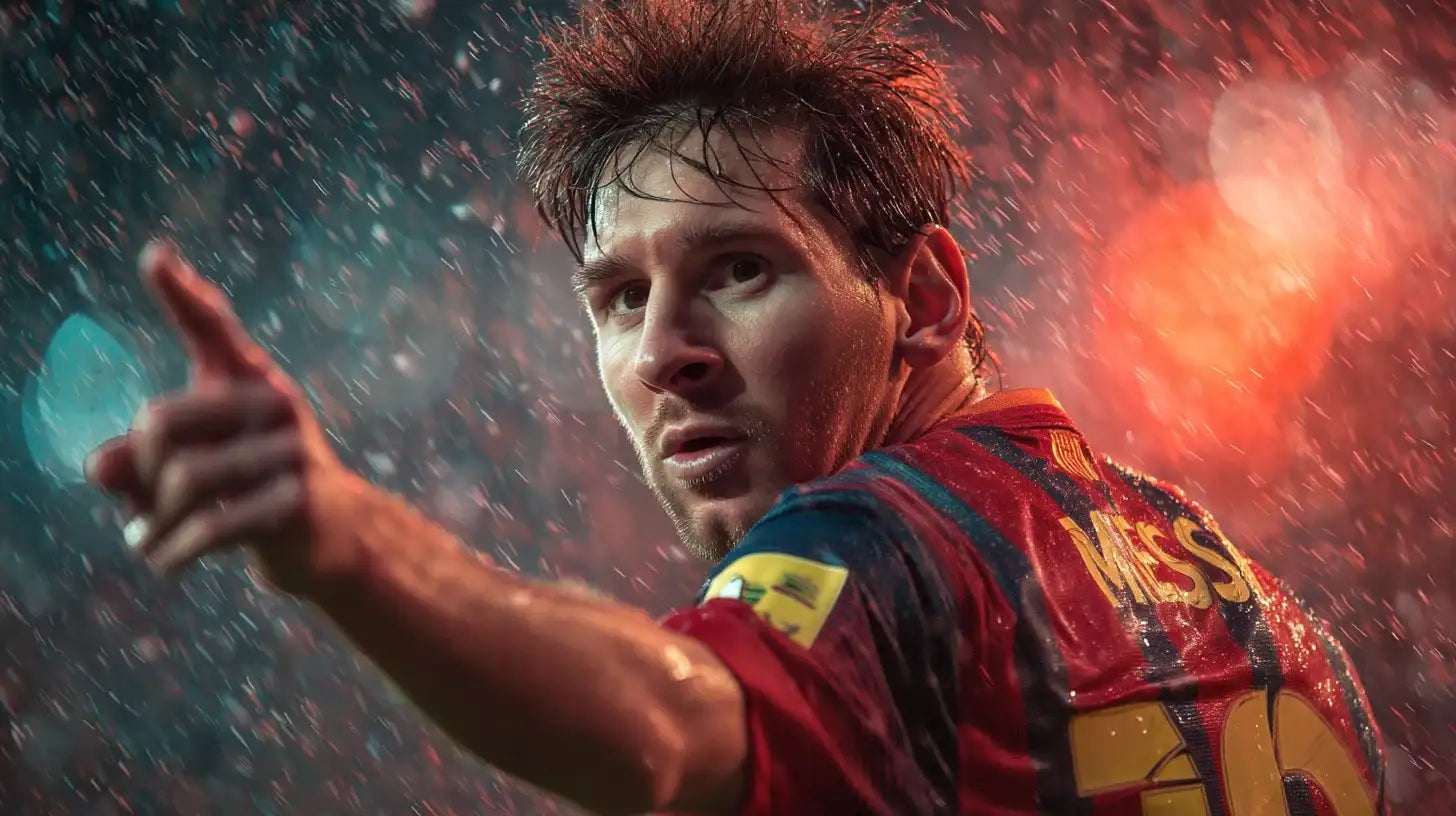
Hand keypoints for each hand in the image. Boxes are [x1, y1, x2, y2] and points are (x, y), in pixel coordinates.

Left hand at [85, 241, 364, 596]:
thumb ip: (137, 461)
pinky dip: (174, 550)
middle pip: (162, 421)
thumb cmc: (250, 492)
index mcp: (251, 382)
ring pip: (182, 480)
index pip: (213, 329)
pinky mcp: (297, 502)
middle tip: (136, 504)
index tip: (155, 257)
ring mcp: (292, 452)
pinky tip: (162, 562)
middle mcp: (275, 404)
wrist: (331, 541)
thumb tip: (98, 465)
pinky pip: (212, 525)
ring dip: (153, 520)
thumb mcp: (188, 471)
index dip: (184, 294)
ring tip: (146, 540)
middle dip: (136, 469)